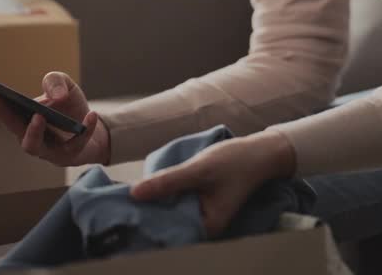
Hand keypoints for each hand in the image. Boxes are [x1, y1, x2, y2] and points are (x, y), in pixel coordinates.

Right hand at [0, 71, 110, 166]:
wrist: (97, 131)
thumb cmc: (70, 109)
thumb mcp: (65, 85)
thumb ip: (55, 80)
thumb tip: (54, 95)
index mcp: (19, 116)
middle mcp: (26, 134)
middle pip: (8, 125)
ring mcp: (45, 149)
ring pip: (31, 145)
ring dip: (32, 131)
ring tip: (40, 115)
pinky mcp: (67, 156)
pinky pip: (74, 145)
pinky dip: (84, 129)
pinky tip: (90, 115)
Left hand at [129, 130, 296, 237]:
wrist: (260, 151)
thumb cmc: (235, 162)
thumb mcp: (199, 170)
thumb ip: (168, 182)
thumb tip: (134, 193)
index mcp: (206, 227)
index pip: (168, 231)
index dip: (145, 222)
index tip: (122, 211)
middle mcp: (203, 226)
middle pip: (167, 224)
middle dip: (147, 212)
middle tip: (120, 202)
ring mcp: (201, 214)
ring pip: (170, 212)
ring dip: (154, 204)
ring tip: (129, 197)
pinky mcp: (199, 203)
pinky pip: (176, 204)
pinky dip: (165, 197)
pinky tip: (149, 190)